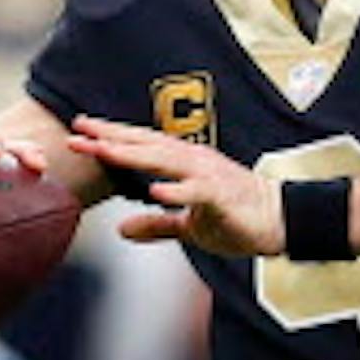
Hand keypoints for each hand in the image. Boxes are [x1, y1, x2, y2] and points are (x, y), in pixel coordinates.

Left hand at [65, 115, 280, 257]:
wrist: (280, 220)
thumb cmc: (238, 217)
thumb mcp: (188, 225)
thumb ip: (156, 224)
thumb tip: (122, 230)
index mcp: (185, 163)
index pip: (142, 146)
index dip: (111, 137)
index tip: (80, 130)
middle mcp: (194, 161)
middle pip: (147, 146)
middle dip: (111, 139)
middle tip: (79, 131)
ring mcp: (209, 176)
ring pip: (165, 161)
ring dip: (134, 155)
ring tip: (105, 151)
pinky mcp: (224, 196)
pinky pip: (197, 192)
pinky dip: (176, 191)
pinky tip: (155, 191)